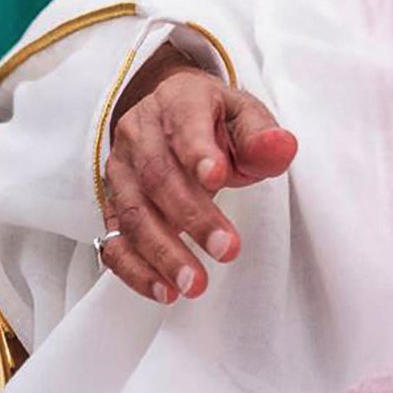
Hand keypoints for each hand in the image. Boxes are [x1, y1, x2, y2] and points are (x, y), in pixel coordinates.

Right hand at [99, 49, 297, 304]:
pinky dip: (134, 270)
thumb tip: (282, 148)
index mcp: (179, 101)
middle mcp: (140, 132)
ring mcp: (120, 169)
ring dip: (162, 253)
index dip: (199, 152)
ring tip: (194, 284)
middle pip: (159, 176)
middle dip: (192, 218)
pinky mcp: (110, 203)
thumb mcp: (246, 117)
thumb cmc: (216, 121)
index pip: (185, 123)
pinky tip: (164, 291)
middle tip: (226, 250)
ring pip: (133, 213)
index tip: (218, 180)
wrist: (173, 115)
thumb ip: (263, 136)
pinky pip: (113, 240)